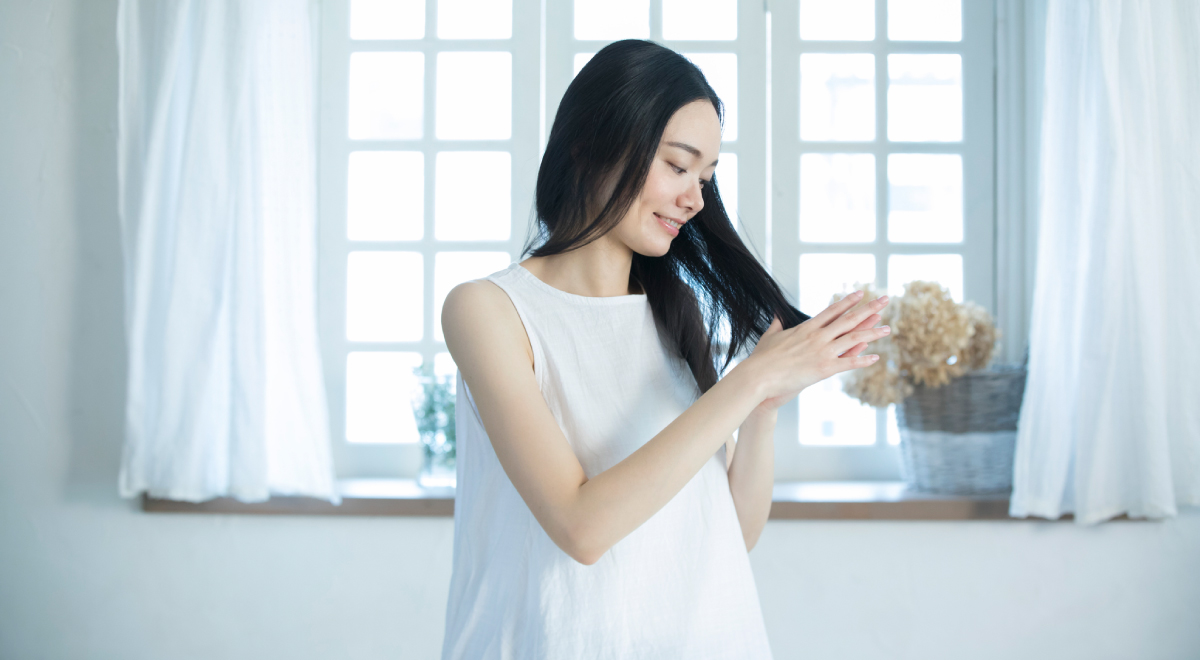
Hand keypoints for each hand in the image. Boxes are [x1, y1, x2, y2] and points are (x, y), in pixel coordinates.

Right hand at [739, 291, 889, 408]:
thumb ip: (776, 325)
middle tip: (884, 301)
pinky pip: (848, 363)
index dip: (848, 302)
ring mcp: (822, 352)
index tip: (861, 294)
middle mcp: (817, 336)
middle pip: (848, 320)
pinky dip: (862, 360)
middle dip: (868, 309)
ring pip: (853, 339)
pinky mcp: (823, 368)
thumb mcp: (769, 337)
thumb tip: (776, 315)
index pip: (832, 311)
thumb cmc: (761, 358)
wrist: (758, 375)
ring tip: (888, 328)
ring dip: (872, 333)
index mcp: (806, 328)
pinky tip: (875, 357)